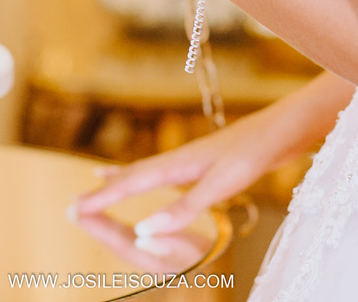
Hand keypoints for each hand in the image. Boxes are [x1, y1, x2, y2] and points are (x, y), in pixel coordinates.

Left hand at [71, 211, 211, 273]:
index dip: (95, 224)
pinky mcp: (162, 252)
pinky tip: (118, 220)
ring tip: (86, 210)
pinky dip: (120, 224)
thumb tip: (143, 241)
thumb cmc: (209, 265)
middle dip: (92, 222)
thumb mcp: (192, 254)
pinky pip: (133, 235)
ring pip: (121, 237)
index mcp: (150, 257)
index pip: (116, 238)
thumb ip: (168, 249)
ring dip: (103, 223)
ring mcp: (153, 256)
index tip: (75, 209)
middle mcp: (147, 258)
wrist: (221, 281)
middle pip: (113, 238)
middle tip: (71, 206)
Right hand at [72, 107, 303, 237]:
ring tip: (99, 180)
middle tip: (75, 203)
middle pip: (132, 175)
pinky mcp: (206, 163)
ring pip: (146, 171)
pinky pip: (164, 172)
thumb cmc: (254, 153)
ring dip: (122, 179)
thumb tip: (143, 230)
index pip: (130, 184)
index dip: (101, 198)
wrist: (283, 127)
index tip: (74, 208)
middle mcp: (178, 159)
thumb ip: (183, 208)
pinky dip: (148, 175)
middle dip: (103, 190)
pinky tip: (156, 175)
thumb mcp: (220, 185)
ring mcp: (191, 159)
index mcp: (177, 164)